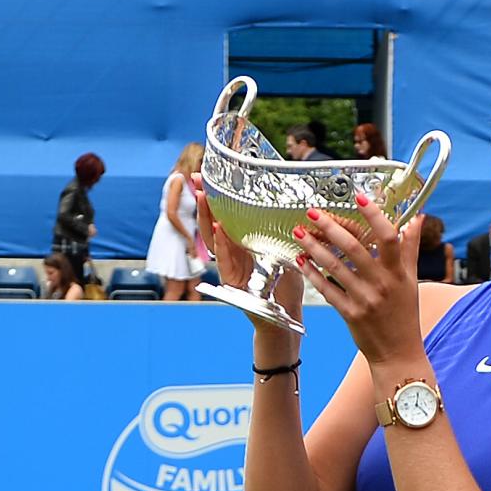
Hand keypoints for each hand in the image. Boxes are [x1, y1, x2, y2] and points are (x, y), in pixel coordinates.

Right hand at [191, 176, 304, 322]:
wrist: (285, 315)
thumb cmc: (286, 283)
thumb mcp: (287, 250)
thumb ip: (281, 230)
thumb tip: (294, 199)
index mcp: (244, 240)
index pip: (227, 213)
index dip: (218, 195)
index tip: (209, 175)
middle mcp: (233, 251)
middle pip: (214, 221)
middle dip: (204, 200)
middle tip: (196, 178)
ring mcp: (230, 265)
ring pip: (213, 238)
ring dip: (207, 217)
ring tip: (201, 197)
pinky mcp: (231, 282)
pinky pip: (223, 261)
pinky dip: (221, 245)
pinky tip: (218, 229)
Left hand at [292, 195, 423, 366]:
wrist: (398, 354)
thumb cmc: (405, 315)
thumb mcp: (412, 280)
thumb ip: (411, 247)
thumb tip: (418, 218)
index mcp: (398, 272)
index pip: (388, 236)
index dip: (374, 215)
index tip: (358, 196)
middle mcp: (382, 283)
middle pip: (354, 248)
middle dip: (330, 227)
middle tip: (312, 212)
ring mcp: (365, 300)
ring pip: (335, 267)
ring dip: (315, 248)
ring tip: (299, 233)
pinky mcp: (350, 314)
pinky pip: (328, 290)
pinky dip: (313, 274)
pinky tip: (302, 260)